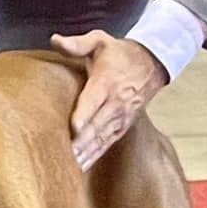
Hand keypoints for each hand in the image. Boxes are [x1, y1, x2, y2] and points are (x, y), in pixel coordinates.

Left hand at [51, 30, 166, 170]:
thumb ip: (77, 44)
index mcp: (106, 81)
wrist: (151, 64)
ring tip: (70, 167)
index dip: (85, 114)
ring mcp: (120, 117)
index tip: (75, 127)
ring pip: (101, 138)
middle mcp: (115, 102)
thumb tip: (55, 39)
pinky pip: (106, 144)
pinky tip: (80, 168)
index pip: (95, 99)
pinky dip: (94, 156)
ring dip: (87, 153)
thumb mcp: (100, 40)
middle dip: (82, 141)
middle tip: (64, 155)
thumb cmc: (118, 53)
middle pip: (97, 125)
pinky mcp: (121, 127)